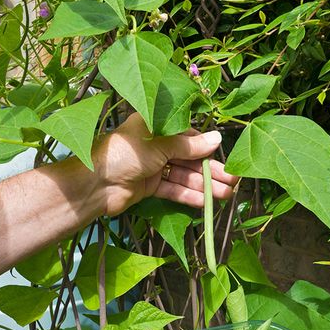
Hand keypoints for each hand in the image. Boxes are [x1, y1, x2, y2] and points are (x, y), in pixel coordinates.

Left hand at [89, 113, 237, 216]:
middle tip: (234, 181)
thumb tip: (217, 139)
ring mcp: (153, 167)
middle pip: (189, 158)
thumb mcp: (160, 144)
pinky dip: (188, 196)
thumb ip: (189, 145)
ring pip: (184, 175)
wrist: (95, 184)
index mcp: (156, 126)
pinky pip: (173, 190)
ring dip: (204, 186)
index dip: (208, 147)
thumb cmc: (125, 153)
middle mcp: (156, 145)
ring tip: (227, 195)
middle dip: (211, 170)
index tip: (227, 157)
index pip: (189, 135)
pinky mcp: (150, 186)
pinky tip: (206, 202)